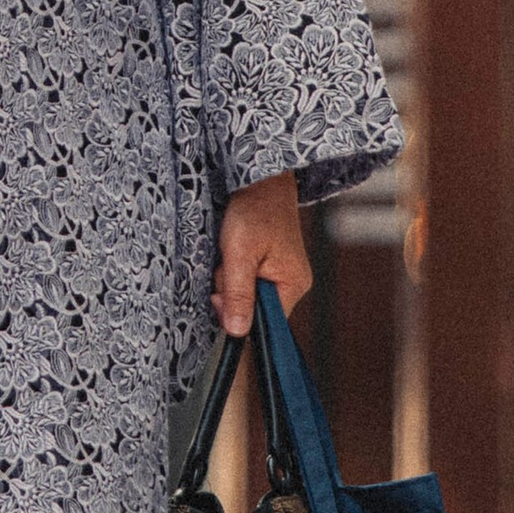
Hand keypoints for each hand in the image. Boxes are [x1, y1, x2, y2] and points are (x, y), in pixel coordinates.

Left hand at [213, 173, 309, 336]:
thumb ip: (238, 294)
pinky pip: (247, 281)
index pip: (263, 322)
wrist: (261, 180)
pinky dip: (234, 271)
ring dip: (230, 279)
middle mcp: (293, 284)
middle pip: (252, 309)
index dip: (236, 312)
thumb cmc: (254, 211)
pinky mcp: (271, 266)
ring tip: (231, 252)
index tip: (220, 292)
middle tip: (227, 263)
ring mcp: (283, 274)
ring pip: (246, 294)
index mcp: (293, 285)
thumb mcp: (239, 253)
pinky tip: (233, 253)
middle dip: (231, 291)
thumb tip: (237, 333)